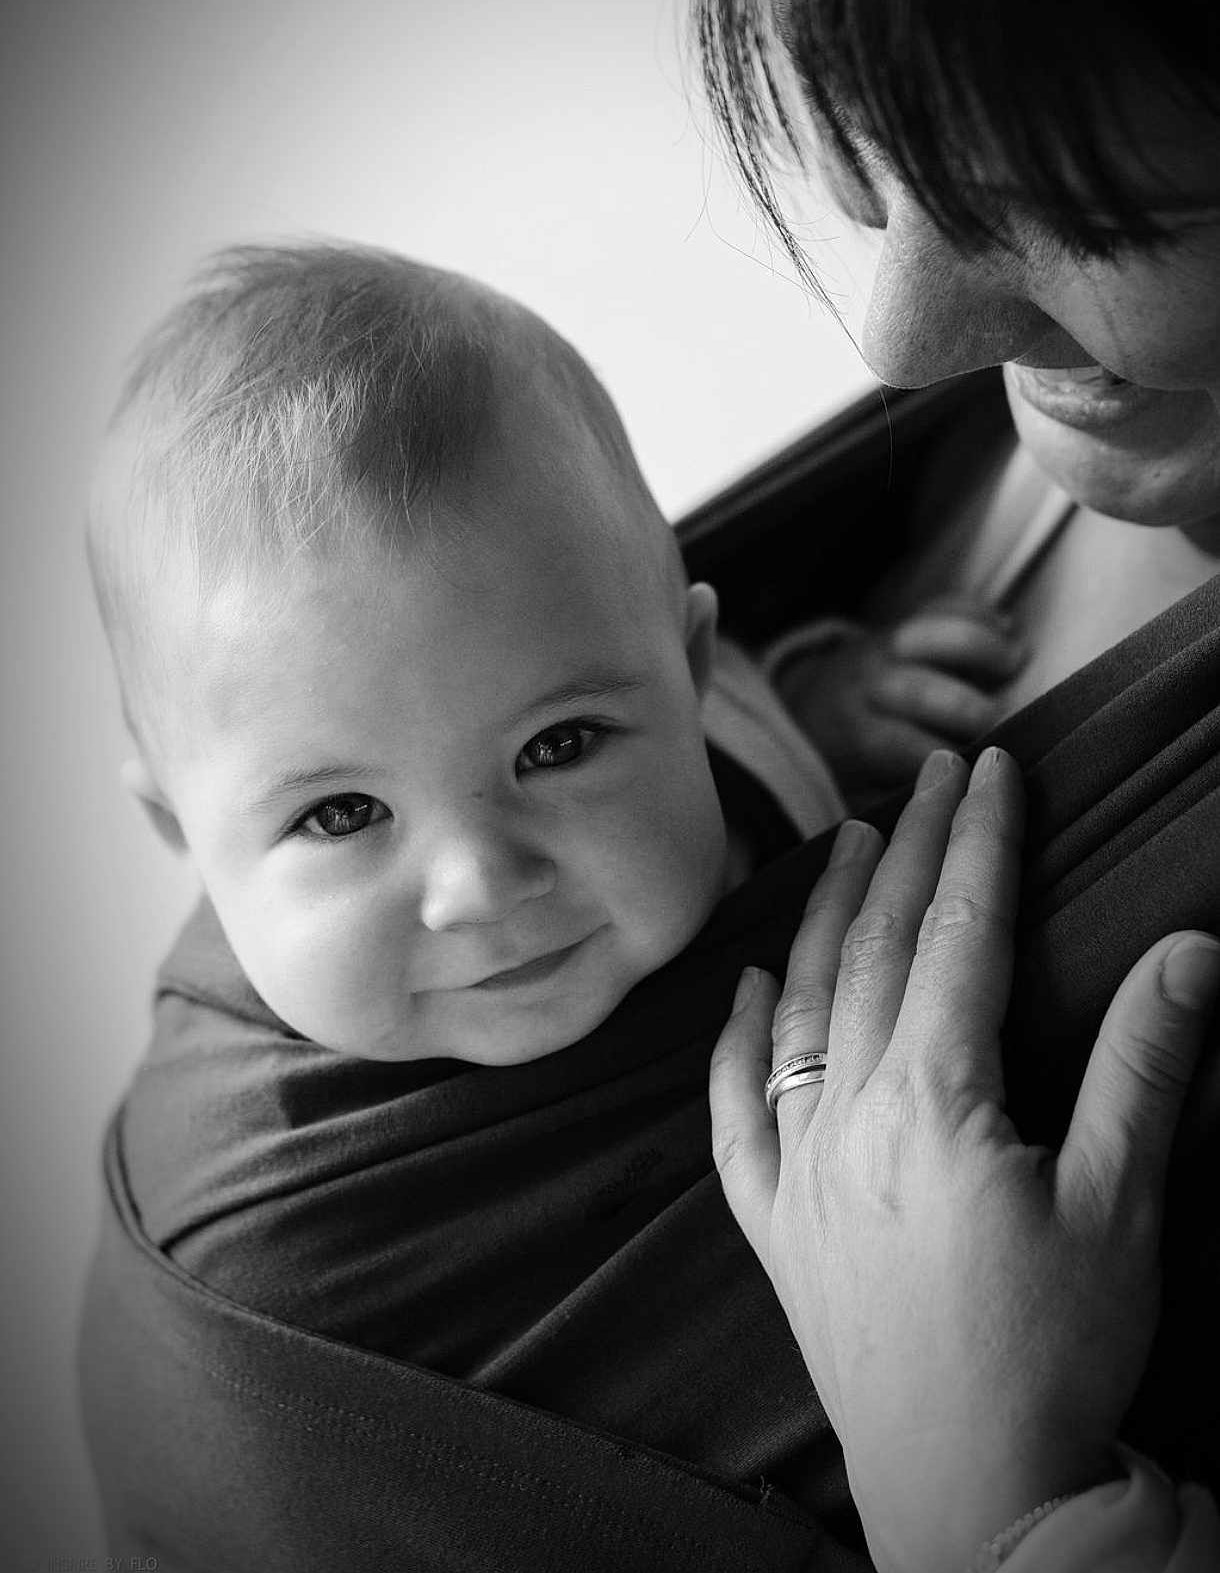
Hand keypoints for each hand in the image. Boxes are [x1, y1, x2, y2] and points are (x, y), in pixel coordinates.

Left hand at [710, 747, 1219, 1572]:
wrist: (975, 1496)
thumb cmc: (1058, 1355)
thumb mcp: (1122, 1207)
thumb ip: (1144, 1066)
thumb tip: (1188, 944)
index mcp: (936, 1100)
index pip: (958, 936)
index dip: (979, 842)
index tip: (992, 768)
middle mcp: (849, 1116)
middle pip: (876, 950)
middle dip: (910, 849)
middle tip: (932, 774)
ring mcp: (799, 1169)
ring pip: (800, 1008)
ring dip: (824, 916)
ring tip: (848, 839)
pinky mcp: (774, 1224)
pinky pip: (735, 1112)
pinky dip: (737, 1040)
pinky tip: (744, 989)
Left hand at [774, 598, 1024, 803]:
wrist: (804, 706)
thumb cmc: (845, 762)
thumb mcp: (850, 792)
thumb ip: (887, 806)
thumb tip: (933, 829)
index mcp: (856, 734)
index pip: (898, 747)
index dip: (941, 760)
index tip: (982, 776)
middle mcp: (868, 685)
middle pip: (917, 689)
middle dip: (965, 705)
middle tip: (1006, 723)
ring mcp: (884, 648)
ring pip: (927, 635)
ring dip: (976, 645)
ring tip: (1017, 661)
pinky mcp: (903, 623)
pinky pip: (937, 608)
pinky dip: (974, 613)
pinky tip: (1006, 628)